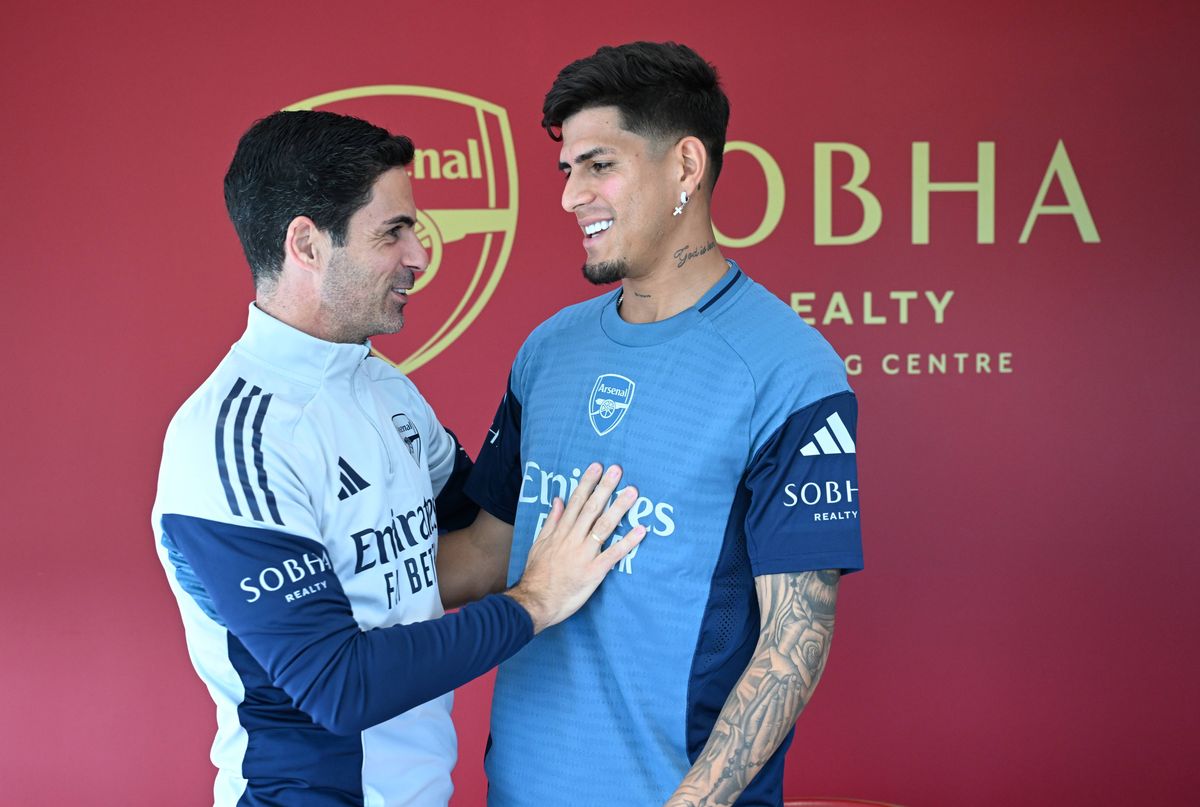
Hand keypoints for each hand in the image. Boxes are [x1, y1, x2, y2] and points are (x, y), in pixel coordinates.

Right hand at [506, 463, 644, 632]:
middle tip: (618, 470)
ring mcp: (585, 554)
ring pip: (604, 526)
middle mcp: (573, 539)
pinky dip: (628, 542)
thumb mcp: (539, 544)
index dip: (587, 483)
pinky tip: (641, 530)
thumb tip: (559, 499)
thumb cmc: (537, 574)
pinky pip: (614, 554)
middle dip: (605, 488)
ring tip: (632, 493)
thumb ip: (551, 521)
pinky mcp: (594, 571)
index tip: (597, 467)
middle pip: (592, 509)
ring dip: (619, 508)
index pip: (576, 502)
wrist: (535, 602)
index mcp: (561, 532)